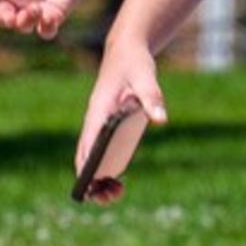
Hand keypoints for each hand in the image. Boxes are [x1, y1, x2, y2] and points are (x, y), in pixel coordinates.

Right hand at [0, 0, 110, 37]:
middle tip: (12, 16)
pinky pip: (46, 30)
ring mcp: (33, 9)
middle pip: (1, 18)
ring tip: (35, 9)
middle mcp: (13, 0)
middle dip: (4, 20)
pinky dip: (46, 28)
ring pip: (22, 27)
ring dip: (24, 22)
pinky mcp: (54, 13)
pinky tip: (49, 19)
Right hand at [73, 35, 166, 204]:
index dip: (87, 167)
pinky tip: (119, 179)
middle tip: (113, 194)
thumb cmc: (134, 63)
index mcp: (98, 112)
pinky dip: (105, 169)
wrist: (126, 50)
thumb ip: (152, 98)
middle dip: (93, 180)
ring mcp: (98, 126)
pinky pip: (100, 154)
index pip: (87, 145)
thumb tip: (160, 120)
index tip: (94, 185)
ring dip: (98, 178)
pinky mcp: (107, 128)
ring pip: (90, 158)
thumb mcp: (145, 77)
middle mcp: (94, 122)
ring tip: (118, 191)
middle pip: (84, 158)